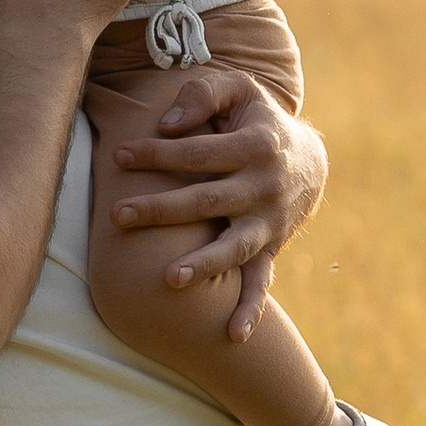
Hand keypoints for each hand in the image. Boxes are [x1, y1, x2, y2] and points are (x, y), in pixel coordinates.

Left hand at [104, 67, 326, 339]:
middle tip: (117, 215)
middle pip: (207, 200)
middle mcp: (265, 187)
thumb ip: (203, 95)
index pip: (197, 153)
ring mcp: (269, 222)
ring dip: (203, 264)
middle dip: (161, 209)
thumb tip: (167, 125)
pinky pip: (260, 283)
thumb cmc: (255, 120)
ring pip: (234, 247)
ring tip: (169, 279)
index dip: (157, 153)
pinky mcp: (270, 248)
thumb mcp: (238, 90)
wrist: (308, 161)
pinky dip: (250, 310)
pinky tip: (233, 336)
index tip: (119, 156)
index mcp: (256, 146)